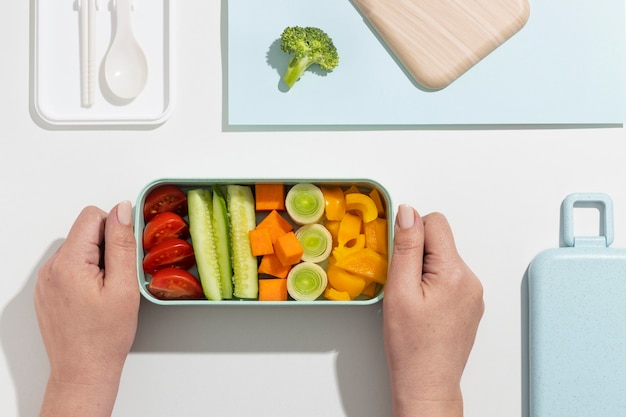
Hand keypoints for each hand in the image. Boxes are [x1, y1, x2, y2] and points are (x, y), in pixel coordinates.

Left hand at [34, 202, 138, 416]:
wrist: (84, 371)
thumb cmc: (104, 337)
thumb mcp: (123, 286)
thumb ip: (122, 243)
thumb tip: (122, 209)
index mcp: (67, 263)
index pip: (92, 216)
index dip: (114, 230)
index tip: (122, 256)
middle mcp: (50, 268)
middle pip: (84, 232)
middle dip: (106, 248)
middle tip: (116, 280)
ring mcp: (46, 281)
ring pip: (78, 250)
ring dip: (97, 262)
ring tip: (105, 292)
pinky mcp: (47, 291)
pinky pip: (70, 267)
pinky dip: (86, 275)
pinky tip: (94, 299)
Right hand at [383, 205, 483, 416]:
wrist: (426, 383)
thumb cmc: (410, 344)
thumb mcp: (399, 289)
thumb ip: (405, 246)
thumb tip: (408, 212)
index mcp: (455, 272)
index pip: (435, 223)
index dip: (411, 234)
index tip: (400, 259)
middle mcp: (471, 280)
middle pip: (440, 242)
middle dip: (417, 255)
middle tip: (404, 286)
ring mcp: (473, 294)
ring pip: (444, 260)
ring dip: (425, 271)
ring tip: (413, 301)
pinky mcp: (470, 305)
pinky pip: (450, 279)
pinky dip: (433, 285)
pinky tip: (423, 309)